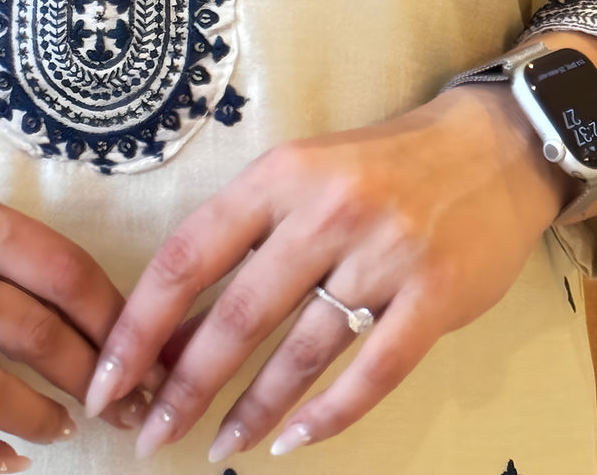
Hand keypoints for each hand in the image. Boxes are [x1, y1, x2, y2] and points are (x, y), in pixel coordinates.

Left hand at [85, 83, 572, 462]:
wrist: (486, 150)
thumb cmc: (373, 167)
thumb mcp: (298, 176)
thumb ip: (241, 241)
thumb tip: (174, 330)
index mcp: (278, 176)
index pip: (190, 255)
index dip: (142, 322)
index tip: (109, 376)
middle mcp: (325, 212)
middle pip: (240, 313)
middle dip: (187, 383)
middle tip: (151, 432)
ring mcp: (384, 255)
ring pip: (302, 351)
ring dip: (252, 410)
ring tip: (216, 448)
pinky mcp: (435, 296)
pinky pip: (373, 371)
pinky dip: (330, 415)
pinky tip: (291, 443)